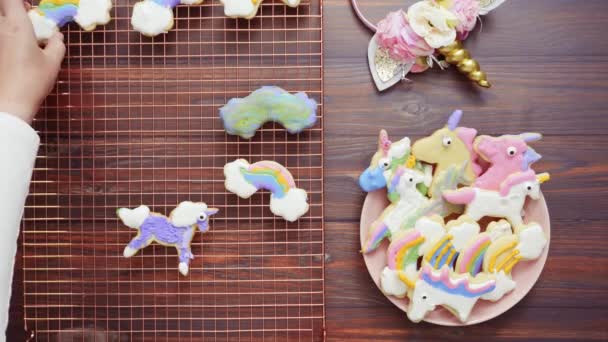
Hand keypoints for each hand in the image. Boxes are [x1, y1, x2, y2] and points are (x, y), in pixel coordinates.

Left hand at [0, 0, 64, 123]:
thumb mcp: (53, 62)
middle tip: (25, 19)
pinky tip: (17, 53)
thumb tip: (57, 36)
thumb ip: (57, 44)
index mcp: (16, 26)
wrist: (9, 103)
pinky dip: (7, 39)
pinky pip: (1, 39)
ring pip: (1, 25)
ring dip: (9, 25)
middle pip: (2, 8)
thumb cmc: (33, 80)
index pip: (11, 0)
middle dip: (12, 9)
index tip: (29, 8)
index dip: (19, 2)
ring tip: (24, 38)